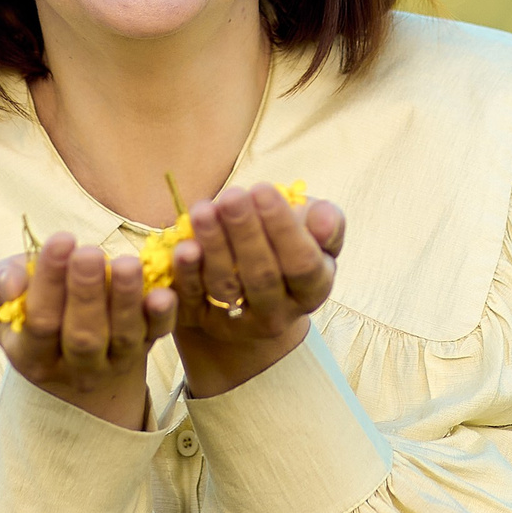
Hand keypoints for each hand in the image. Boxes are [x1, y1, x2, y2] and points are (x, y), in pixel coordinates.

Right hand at [0, 235, 171, 427]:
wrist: (75, 356)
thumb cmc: (33, 313)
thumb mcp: (0, 306)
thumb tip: (13, 282)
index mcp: (32, 356)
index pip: (40, 323)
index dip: (49, 283)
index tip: (60, 239)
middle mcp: (75, 367)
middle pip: (82, 336)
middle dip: (86, 292)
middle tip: (90, 253)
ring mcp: (114, 361)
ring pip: (122, 336)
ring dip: (125, 299)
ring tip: (126, 263)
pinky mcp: (147, 347)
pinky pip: (157, 334)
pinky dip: (163, 315)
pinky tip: (164, 292)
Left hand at [170, 184, 344, 396]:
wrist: (249, 286)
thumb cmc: (287, 245)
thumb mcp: (313, 232)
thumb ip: (327, 223)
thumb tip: (324, 218)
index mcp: (312, 290)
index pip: (302, 264)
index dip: (283, 228)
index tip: (264, 189)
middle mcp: (278, 314)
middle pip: (262, 276)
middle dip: (245, 232)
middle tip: (233, 195)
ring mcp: (238, 322)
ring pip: (225, 286)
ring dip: (214, 245)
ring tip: (204, 210)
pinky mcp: (202, 321)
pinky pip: (192, 298)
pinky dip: (187, 272)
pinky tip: (184, 245)